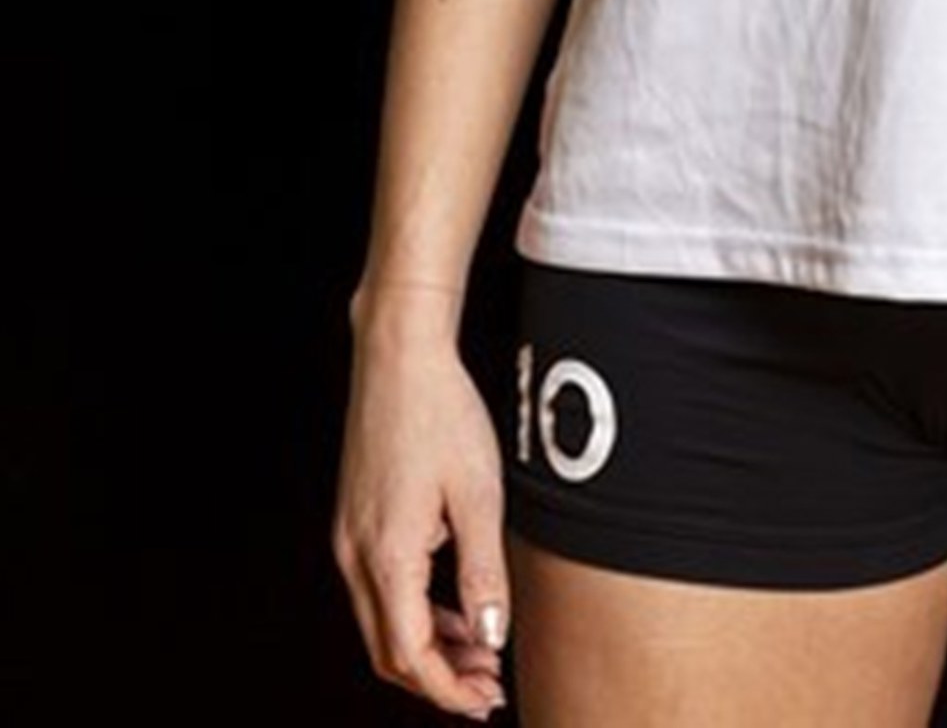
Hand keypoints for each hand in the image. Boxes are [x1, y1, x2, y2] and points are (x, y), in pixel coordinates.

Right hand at [333, 312, 511, 717]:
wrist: (398, 357)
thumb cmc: (440, 413)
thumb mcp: (478, 495)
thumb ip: (483, 572)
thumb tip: (491, 635)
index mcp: (386, 554)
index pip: (410, 655)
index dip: (447, 689)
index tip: (484, 700)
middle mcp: (355, 554)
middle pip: (388, 651)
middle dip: (438, 678)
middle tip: (487, 688)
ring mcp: (349, 538)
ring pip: (382, 622)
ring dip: (429, 646)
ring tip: (480, 651)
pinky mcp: (354, 521)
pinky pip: (379, 589)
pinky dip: (415, 611)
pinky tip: (452, 608)